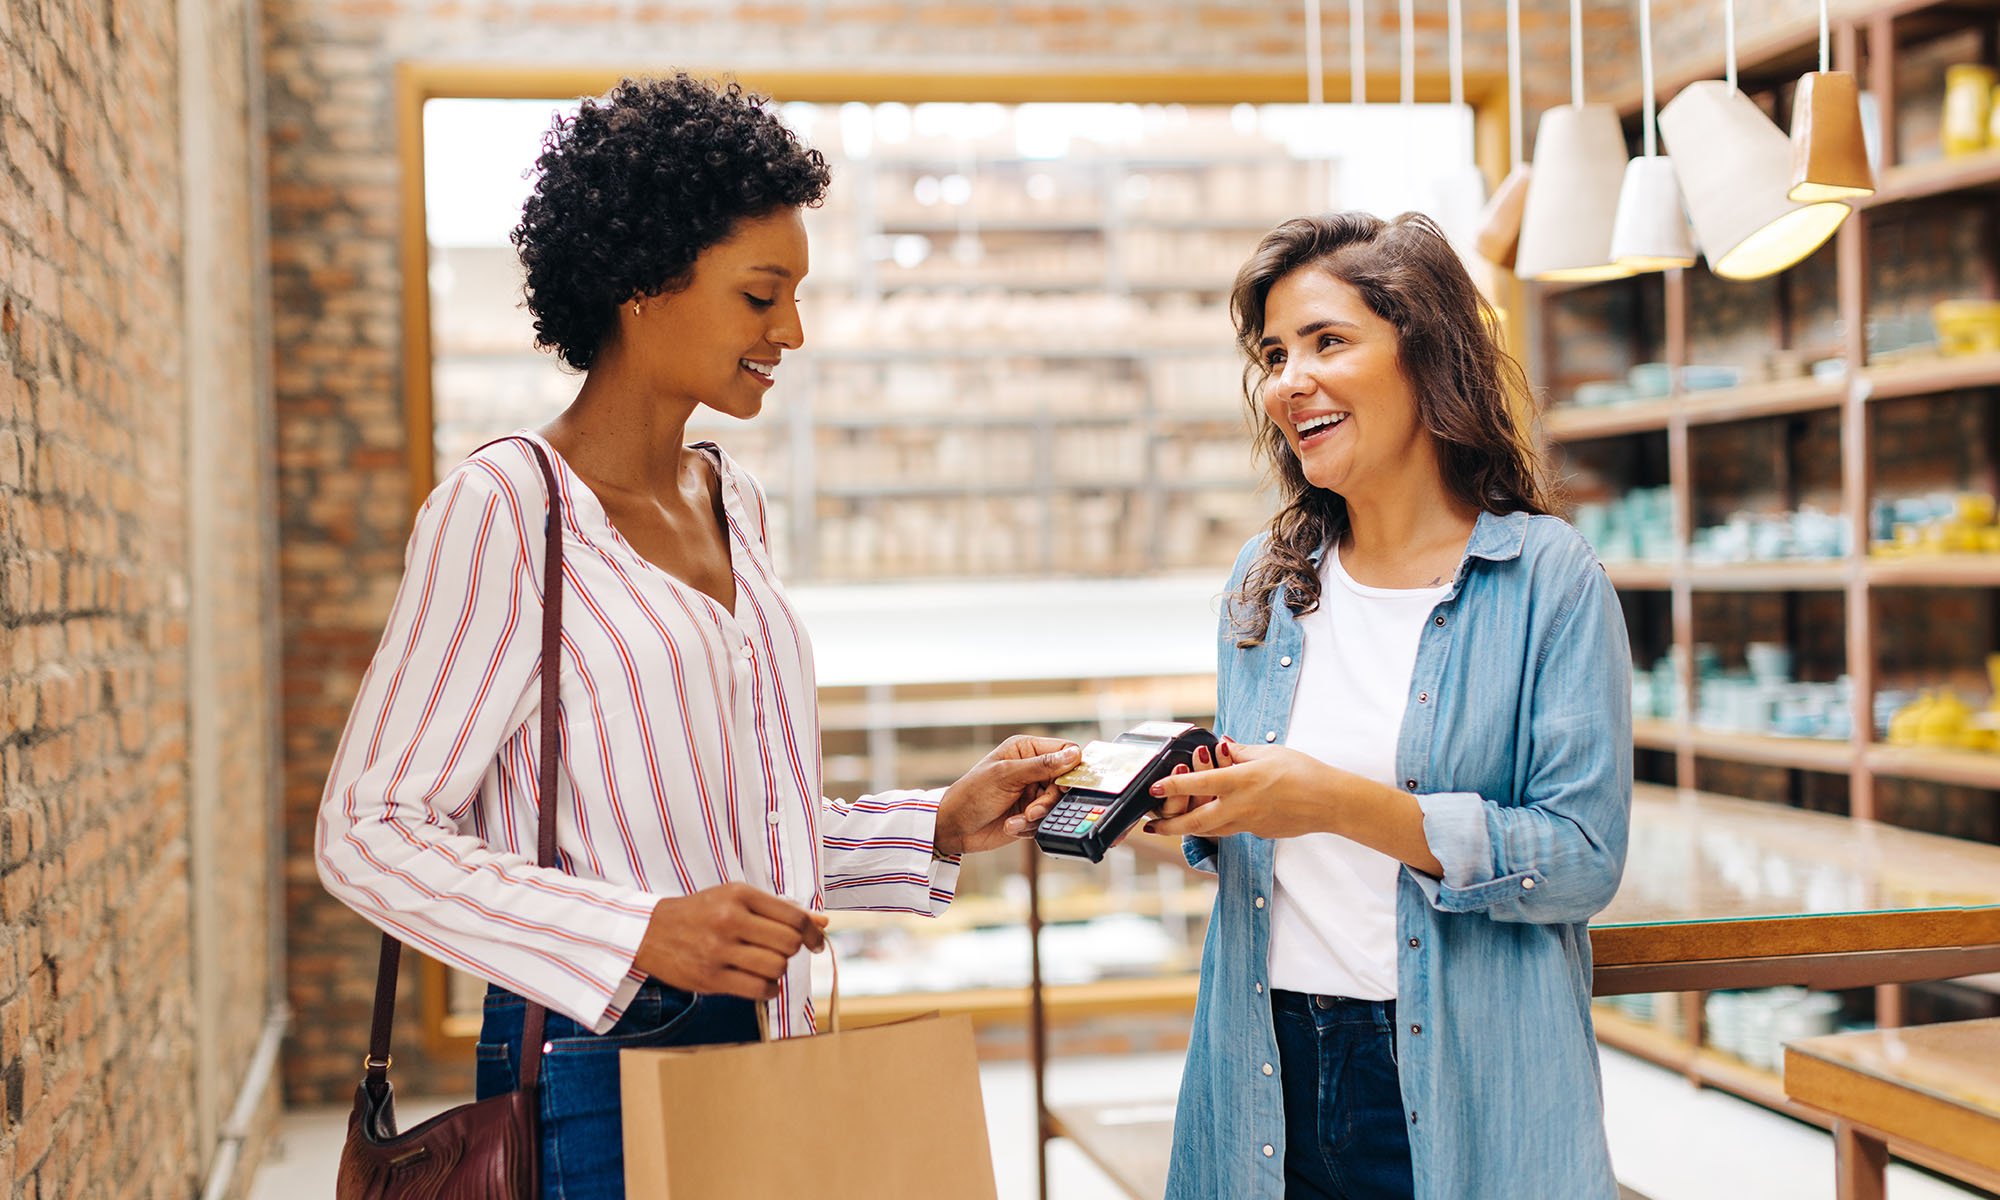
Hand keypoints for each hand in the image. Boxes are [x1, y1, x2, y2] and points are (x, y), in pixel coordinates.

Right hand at [633, 883, 828, 1001]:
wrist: (650, 932)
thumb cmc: (701, 913)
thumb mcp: (737, 899)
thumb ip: (779, 910)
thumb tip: (822, 923)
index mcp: (739, 895)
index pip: (793, 916)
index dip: (812, 933)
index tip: (815, 943)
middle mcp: (729, 920)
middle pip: (789, 943)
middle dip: (793, 951)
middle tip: (780, 952)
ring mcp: (718, 950)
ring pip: (777, 967)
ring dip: (779, 971)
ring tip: (765, 965)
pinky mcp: (710, 978)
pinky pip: (759, 989)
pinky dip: (768, 990)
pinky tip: (759, 982)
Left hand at [934, 736, 1081, 855]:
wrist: (954, 827)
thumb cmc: (972, 794)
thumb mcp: (1006, 775)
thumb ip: (1041, 766)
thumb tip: (1073, 755)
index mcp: (1026, 750)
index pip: (1064, 751)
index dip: (1071, 767)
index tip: (1065, 785)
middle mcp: (1033, 769)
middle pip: (1064, 782)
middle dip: (1050, 799)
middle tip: (1033, 810)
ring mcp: (1032, 793)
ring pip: (1057, 804)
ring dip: (1038, 815)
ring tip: (1020, 819)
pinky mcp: (1031, 814)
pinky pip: (1046, 821)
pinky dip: (1030, 826)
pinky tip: (1011, 824)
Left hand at [1145, 740, 1349, 840]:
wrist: (1328, 801)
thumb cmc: (1302, 771)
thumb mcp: (1269, 753)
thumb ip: (1241, 751)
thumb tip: (1222, 745)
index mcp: (1241, 781)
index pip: (1199, 783)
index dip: (1174, 786)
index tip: (1155, 789)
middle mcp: (1240, 806)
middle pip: (1196, 821)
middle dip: (1170, 826)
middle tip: (1151, 825)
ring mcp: (1249, 823)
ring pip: (1211, 830)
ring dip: (1189, 829)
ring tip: (1171, 827)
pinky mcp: (1258, 832)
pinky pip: (1231, 830)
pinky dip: (1216, 826)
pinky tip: (1211, 820)